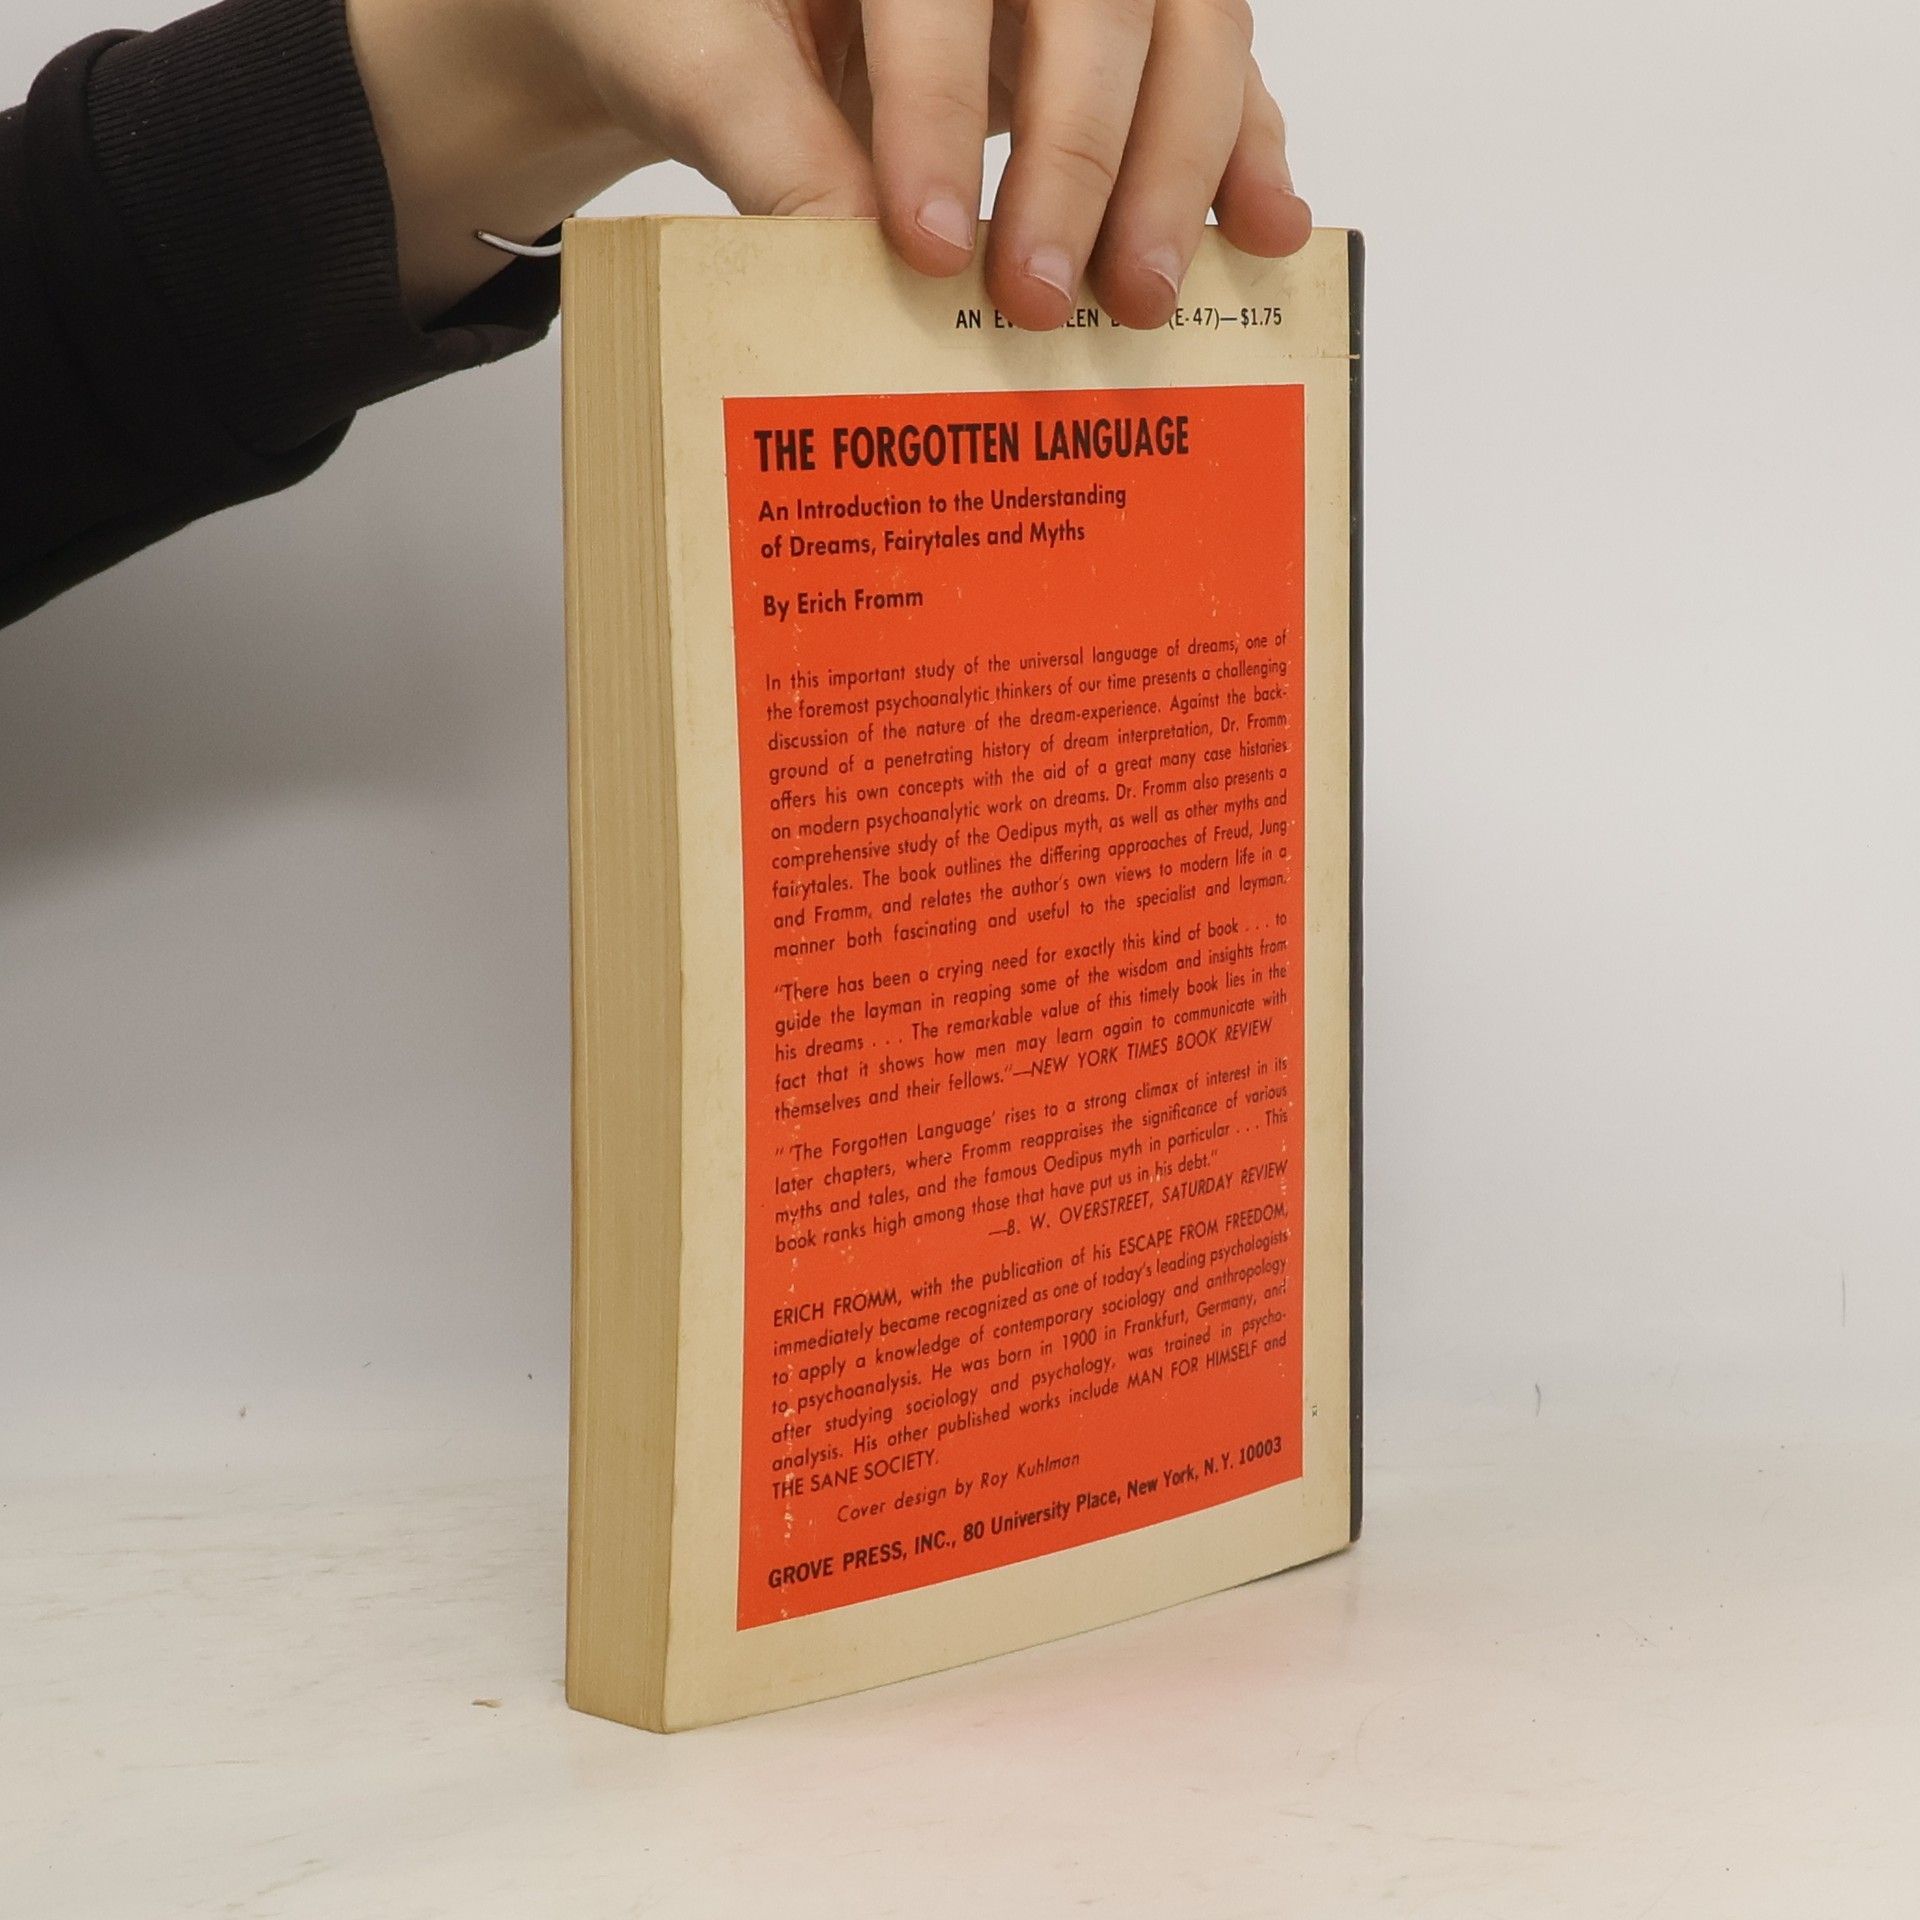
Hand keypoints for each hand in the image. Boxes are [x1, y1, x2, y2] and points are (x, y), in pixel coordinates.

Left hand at [347, 0, 1310, 328]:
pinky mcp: (1125, 31)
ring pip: (1188, 27)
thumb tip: (846, 254)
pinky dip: (1244, 150)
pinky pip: (1212, 71)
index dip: (940, 112)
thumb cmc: (689, 12)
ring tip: (1145, 297)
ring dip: (1182, 167)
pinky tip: (1264, 230)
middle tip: (1044, 302)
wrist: (702, 5)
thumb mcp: (696, 62)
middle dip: (1084, 158)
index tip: (922, 243)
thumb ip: (765, 141)